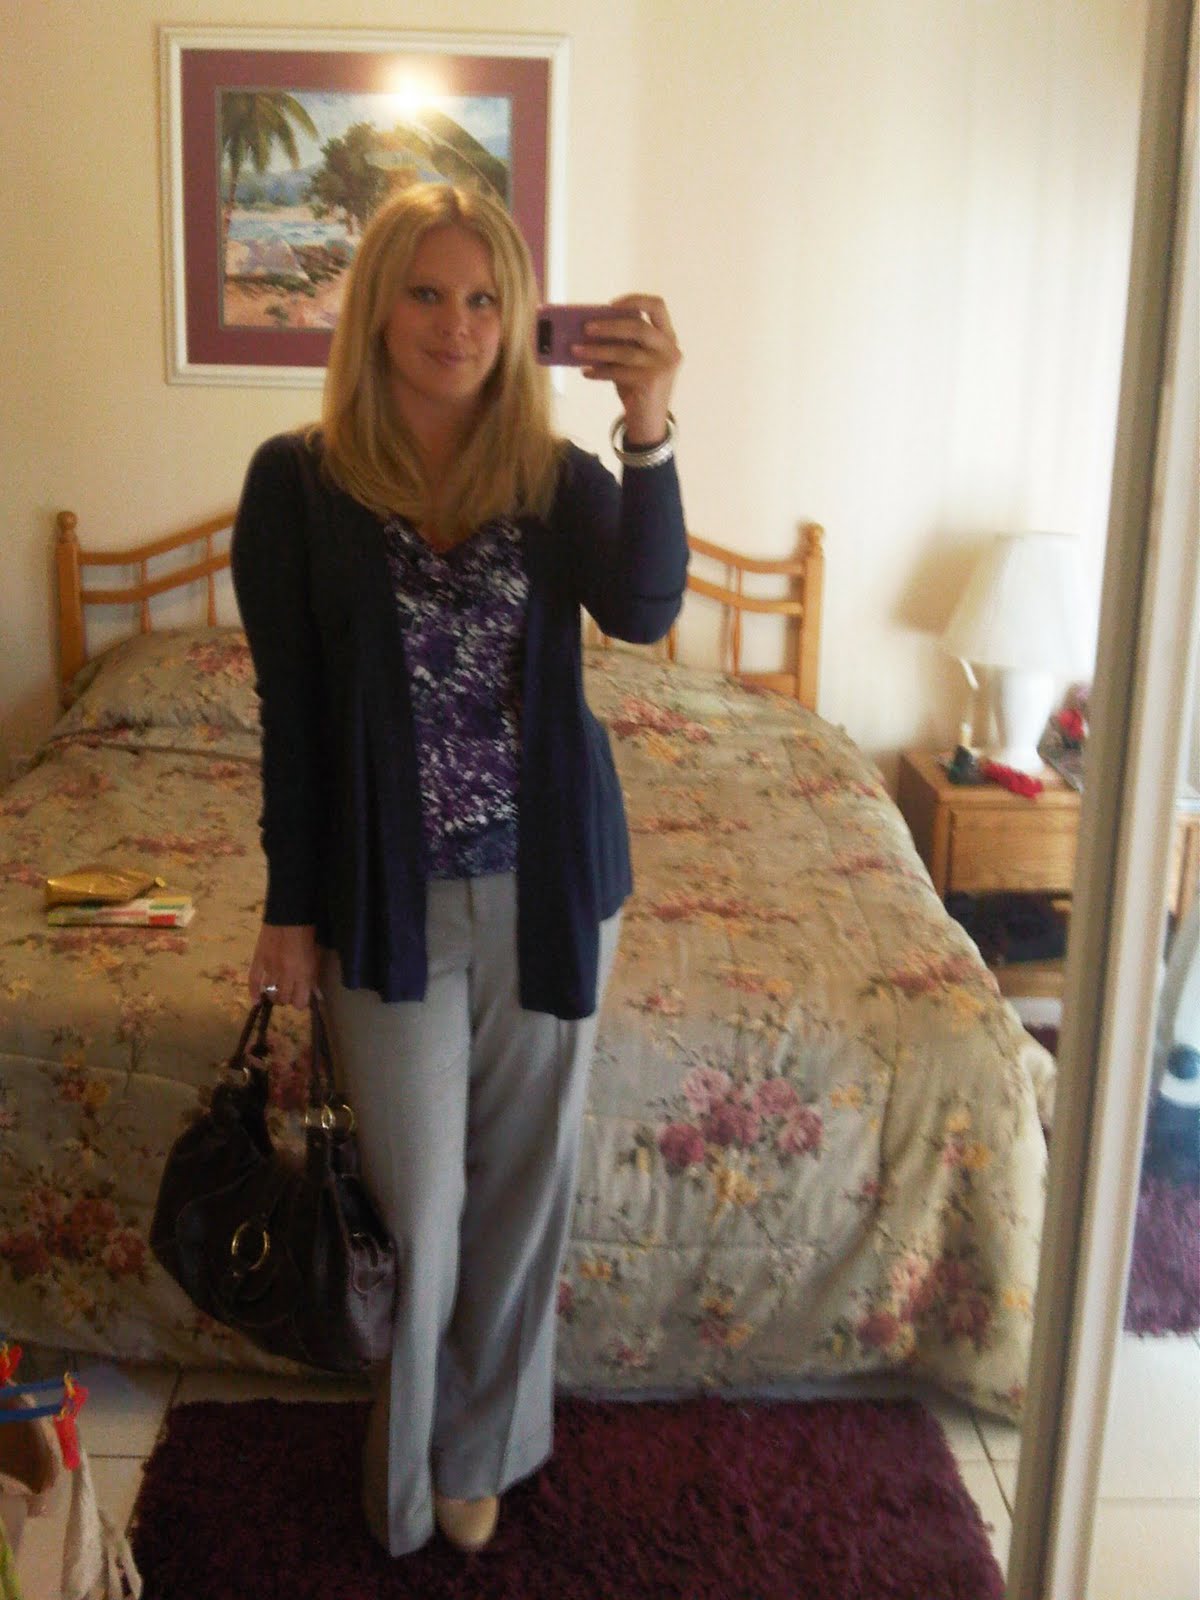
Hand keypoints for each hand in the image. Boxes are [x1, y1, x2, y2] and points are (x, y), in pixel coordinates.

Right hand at [248, 922, 318, 1008]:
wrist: (290, 914)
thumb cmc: (308, 934)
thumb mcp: (316, 957)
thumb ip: (314, 978)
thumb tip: (317, 996)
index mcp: (304, 973)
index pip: (299, 1002)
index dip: (300, 1003)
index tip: (301, 998)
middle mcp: (286, 974)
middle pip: (283, 999)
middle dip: (287, 998)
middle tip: (289, 991)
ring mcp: (270, 967)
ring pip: (269, 992)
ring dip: (273, 994)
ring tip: (276, 991)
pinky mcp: (258, 959)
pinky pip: (253, 981)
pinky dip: (253, 992)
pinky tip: (256, 1000)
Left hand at [575, 294, 681, 445]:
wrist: (648, 422)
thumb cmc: (637, 386)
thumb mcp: (632, 360)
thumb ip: (621, 342)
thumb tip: (586, 328)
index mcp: (667, 337)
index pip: (658, 306)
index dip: (635, 300)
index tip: (610, 304)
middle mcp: (669, 349)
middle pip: (638, 326)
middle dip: (609, 326)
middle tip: (585, 328)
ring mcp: (662, 366)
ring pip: (625, 351)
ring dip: (597, 350)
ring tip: (576, 350)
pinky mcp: (651, 382)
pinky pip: (619, 372)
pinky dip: (599, 371)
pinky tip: (586, 372)